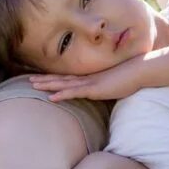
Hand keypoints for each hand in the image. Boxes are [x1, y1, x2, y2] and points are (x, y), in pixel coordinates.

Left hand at [28, 57, 146, 102]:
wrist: (140, 71)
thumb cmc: (130, 79)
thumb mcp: (115, 85)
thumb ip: (107, 88)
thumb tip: (103, 92)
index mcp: (90, 78)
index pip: (68, 78)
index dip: (54, 78)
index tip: (41, 78)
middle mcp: (87, 79)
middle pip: (61, 79)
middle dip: (44, 80)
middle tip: (28, 80)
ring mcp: (90, 83)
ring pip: (64, 84)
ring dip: (48, 85)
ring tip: (32, 85)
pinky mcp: (95, 89)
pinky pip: (75, 92)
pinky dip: (62, 94)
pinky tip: (52, 97)